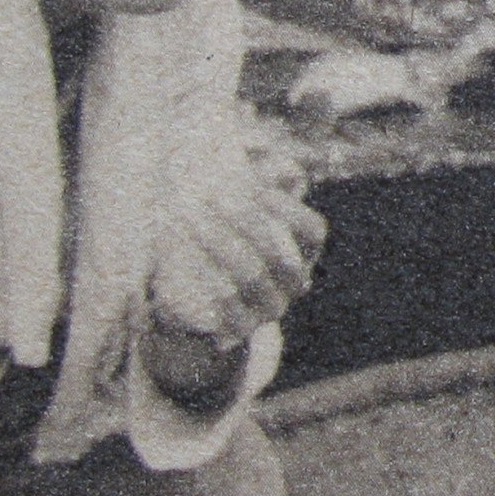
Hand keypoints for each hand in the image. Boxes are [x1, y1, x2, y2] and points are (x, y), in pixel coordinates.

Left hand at [148, 171, 326, 346]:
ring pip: (252, 275)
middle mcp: (293, 286)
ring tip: (185, 216)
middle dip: (243, 219)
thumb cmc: (221, 241)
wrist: (191, 297)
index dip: (286, 205)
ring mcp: (269, 310)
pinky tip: (182, 250)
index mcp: (304, 255)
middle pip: (277, 250)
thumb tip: (285, 166)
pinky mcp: (238, 330)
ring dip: (218, 241)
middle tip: (207, 193)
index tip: (250, 182)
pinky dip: (204, 273)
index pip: (311, 231)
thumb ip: (261, 185)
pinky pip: (225, 302)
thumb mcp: (240, 212)